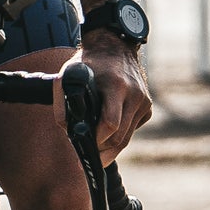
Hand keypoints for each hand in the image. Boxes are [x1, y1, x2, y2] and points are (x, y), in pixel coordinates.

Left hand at [72, 40, 153, 162]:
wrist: (115, 46)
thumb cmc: (89, 62)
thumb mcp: (68, 76)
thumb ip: (62, 103)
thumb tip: (67, 131)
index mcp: (116, 86)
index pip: (111, 124)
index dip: (97, 141)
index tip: (85, 149)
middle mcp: (135, 95)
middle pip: (120, 138)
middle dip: (103, 153)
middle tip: (87, 162)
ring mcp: (144, 101)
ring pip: (127, 137)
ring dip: (110, 149)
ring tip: (95, 155)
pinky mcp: (147, 106)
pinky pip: (132, 129)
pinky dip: (120, 135)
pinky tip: (107, 134)